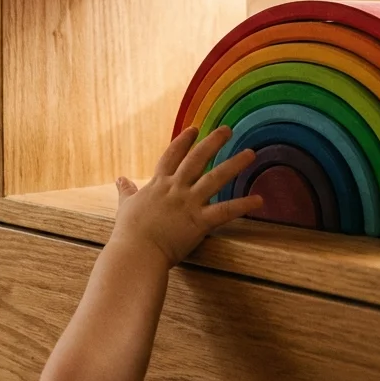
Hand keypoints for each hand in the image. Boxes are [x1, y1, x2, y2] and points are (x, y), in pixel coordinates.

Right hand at [109, 126, 262, 267]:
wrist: (135, 252)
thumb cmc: (128, 232)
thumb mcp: (126, 206)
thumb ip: (126, 191)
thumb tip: (120, 179)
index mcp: (158, 185)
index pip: (171, 156)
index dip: (183, 141)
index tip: (194, 128)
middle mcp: (175, 189)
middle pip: (196, 159)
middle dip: (212, 142)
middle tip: (227, 129)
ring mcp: (188, 203)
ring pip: (215, 178)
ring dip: (234, 164)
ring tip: (250, 153)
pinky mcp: (199, 222)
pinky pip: (225, 211)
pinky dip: (243, 205)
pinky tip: (259, 200)